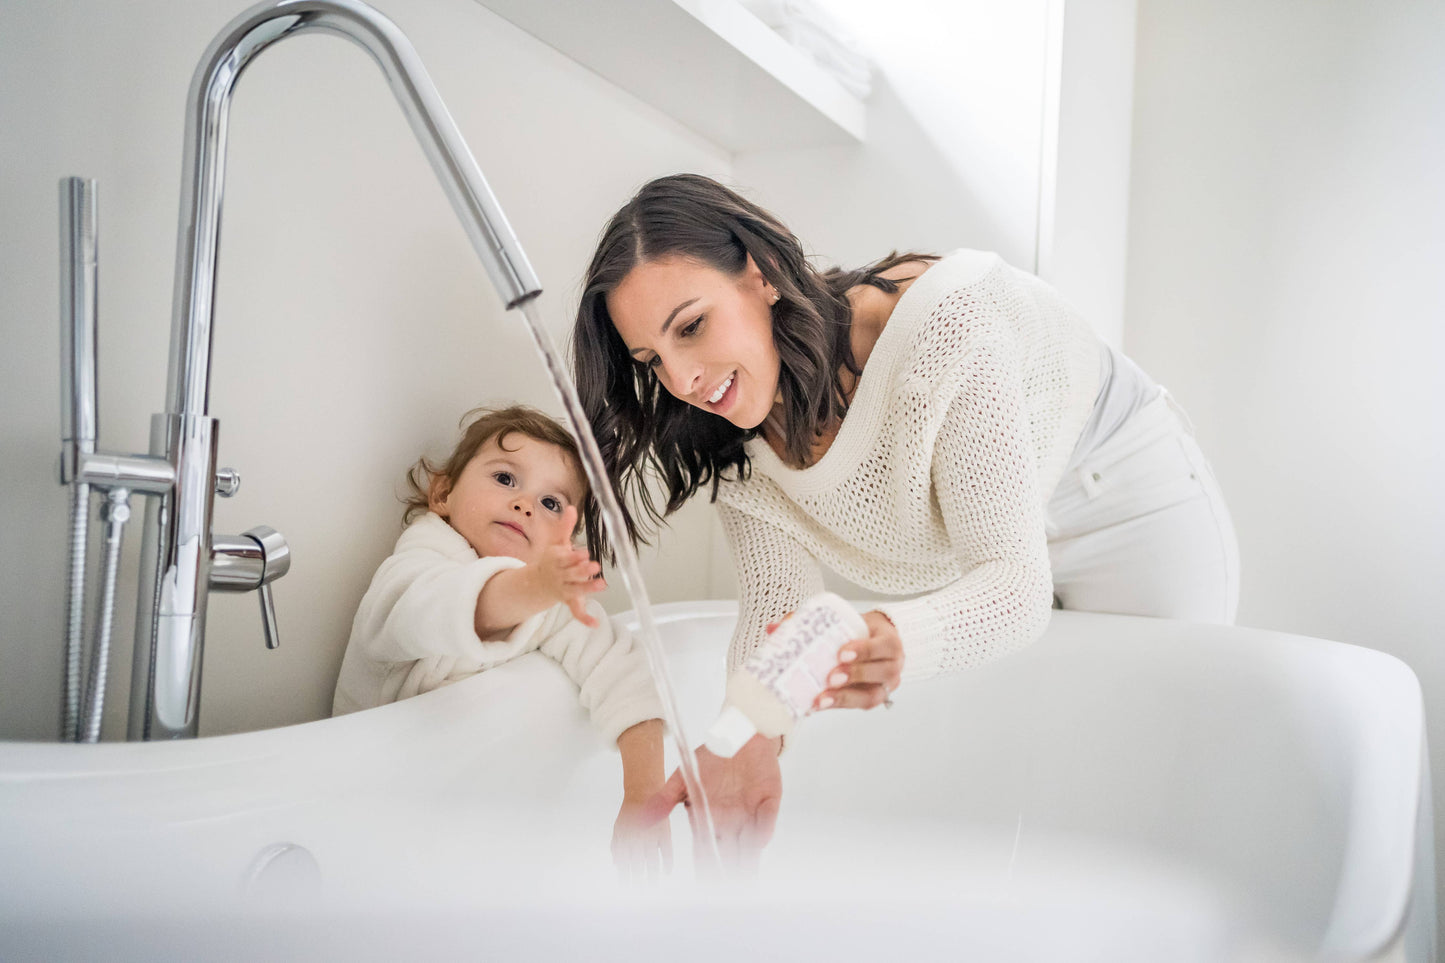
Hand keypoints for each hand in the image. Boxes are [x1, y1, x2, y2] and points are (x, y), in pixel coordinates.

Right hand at [530, 505, 605, 626]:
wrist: (537, 582)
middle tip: (594, 565)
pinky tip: (595, 624)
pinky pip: (576, 612)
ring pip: (576, 590)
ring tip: (603, 584)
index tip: (584, 553)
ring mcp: (564, 589)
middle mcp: (559, 575)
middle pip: (571, 574)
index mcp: (555, 560)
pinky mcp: (570, 601)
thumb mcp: (556, 542)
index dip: (573, 557)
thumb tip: (571, 508)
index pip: (564, 558)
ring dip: (588, 588)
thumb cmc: (551, 559)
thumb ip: (565, 527)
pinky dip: (585, 619)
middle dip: (582, 571)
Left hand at [612, 795, 672, 881]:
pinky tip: (666, 873)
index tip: (626, 888)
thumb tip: (617, 865)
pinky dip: (667, 864)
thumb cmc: (630, 812)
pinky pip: (667, 852)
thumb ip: (616, 845)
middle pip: (638, 866)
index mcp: (624, 838)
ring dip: (652, 876)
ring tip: (651, 886)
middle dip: (638, 881)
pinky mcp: (665, 832)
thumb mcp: (618, 827)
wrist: (645, 791)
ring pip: (653, 862)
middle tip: (639, 892)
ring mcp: (652, 836)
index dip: (625, 877)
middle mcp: (637, 838)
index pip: (625, 863)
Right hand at [641, 734, 781, 875]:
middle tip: (727, 890)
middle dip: (729, 871)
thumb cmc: (711, 758)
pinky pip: (767, 818)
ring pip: (750, 843)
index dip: (706, 865)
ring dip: (749, 860)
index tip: (705, 884)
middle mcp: (731, 821)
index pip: (707, 848)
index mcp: (710, 819)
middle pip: (730, 852)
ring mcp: (751, 812)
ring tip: (747, 881)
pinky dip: (764, 829)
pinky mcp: (769, 800)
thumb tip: (642, 817)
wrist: (738, 734)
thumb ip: (665, 798)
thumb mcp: (684, 776)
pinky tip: (758, 843)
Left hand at [812, 610, 902, 710]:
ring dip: (846, 697)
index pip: (885, 645)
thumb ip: (820, 622)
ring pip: (872, 695)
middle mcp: (893, 665)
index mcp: (890, 641)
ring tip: (822, 697)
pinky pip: (860, 706)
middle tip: (831, 677)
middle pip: (882, 672)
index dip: (865, 650)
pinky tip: (820, 704)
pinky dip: (839, 705)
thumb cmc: (859, 631)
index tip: (841, 653)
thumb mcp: (849, 621)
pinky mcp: (874, 699)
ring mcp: (886, 685)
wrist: (872, 643)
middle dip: (855, 675)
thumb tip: (782, 624)